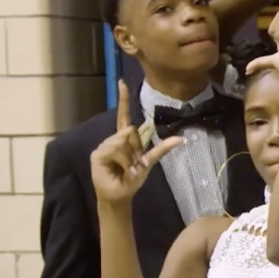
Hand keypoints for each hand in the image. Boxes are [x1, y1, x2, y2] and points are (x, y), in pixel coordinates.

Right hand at [90, 81, 184, 205]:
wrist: (119, 195)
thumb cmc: (132, 179)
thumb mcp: (149, 163)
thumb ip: (160, 149)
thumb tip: (181, 139)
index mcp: (124, 139)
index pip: (124, 116)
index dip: (123, 100)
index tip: (122, 82)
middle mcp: (113, 139)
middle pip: (129, 131)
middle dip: (135, 149)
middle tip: (133, 164)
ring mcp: (104, 146)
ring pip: (123, 140)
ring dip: (130, 158)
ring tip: (127, 168)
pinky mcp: (98, 154)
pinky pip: (116, 149)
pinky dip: (125, 160)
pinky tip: (124, 168)